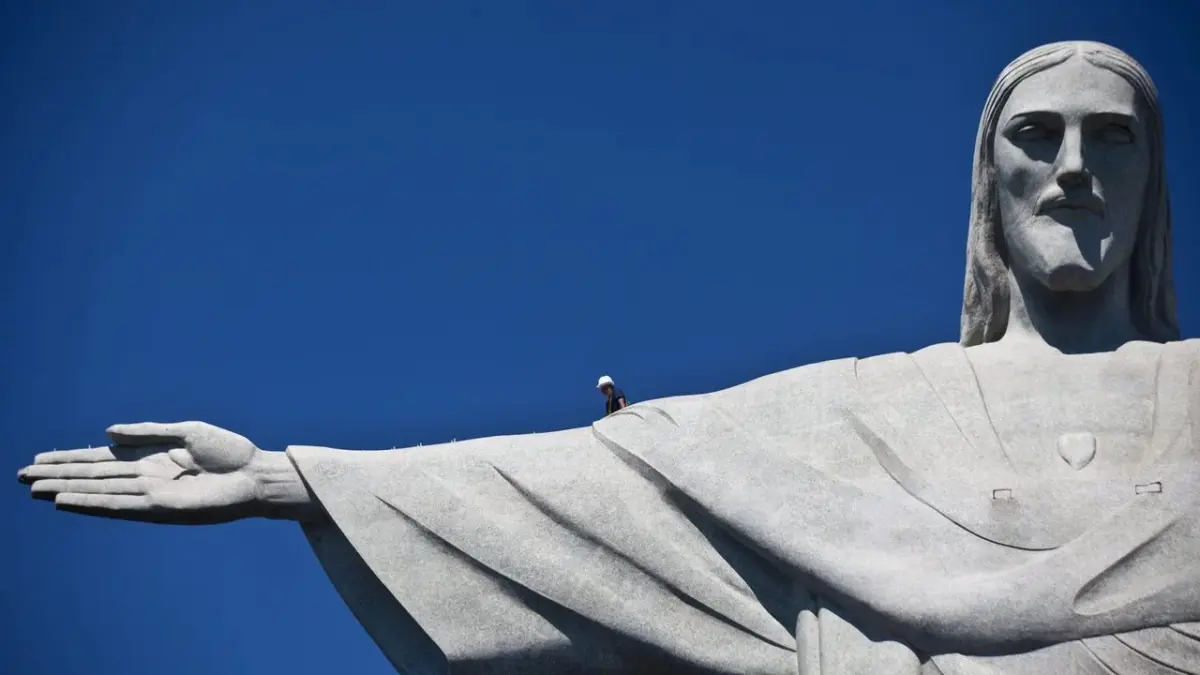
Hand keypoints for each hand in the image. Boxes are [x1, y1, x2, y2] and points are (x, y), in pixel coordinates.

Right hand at [18, 421, 266, 523]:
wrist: (256, 474)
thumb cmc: (229, 452)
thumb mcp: (186, 432)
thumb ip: (147, 432)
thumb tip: (106, 432)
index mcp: (150, 458)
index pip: (101, 459)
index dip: (70, 459)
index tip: (39, 459)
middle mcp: (144, 478)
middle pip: (92, 476)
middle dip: (58, 475)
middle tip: (21, 476)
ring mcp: (149, 494)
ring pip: (97, 491)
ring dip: (65, 490)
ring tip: (34, 488)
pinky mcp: (159, 509)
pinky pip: (118, 506)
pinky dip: (91, 503)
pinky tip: (66, 501)